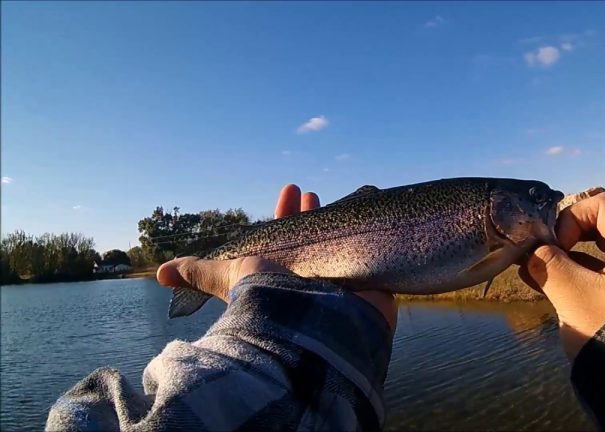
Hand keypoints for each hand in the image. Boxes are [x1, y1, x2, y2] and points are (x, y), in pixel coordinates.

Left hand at [156, 185, 396, 329]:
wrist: (313, 323)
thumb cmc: (269, 296)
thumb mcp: (227, 276)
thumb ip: (200, 273)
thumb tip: (158, 274)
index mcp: (281, 270)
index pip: (284, 234)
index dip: (286, 212)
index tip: (293, 188)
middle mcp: (308, 275)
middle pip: (310, 237)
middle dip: (308, 213)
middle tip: (309, 192)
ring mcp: (338, 281)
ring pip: (337, 245)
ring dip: (334, 222)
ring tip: (334, 200)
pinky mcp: (366, 287)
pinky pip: (369, 257)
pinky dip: (369, 241)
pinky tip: (370, 223)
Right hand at [518, 192, 604, 359]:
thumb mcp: (573, 294)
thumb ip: (547, 265)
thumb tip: (528, 251)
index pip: (601, 206)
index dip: (571, 218)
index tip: (557, 246)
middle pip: (591, 228)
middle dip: (559, 238)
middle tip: (537, 254)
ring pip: (586, 253)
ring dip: (556, 258)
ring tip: (527, 267)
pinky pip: (586, 276)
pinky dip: (563, 275)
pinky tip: (533, 279)